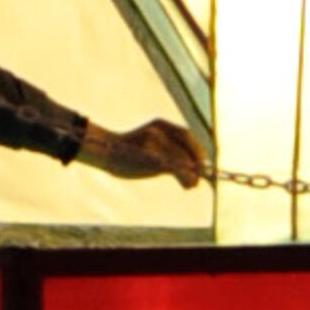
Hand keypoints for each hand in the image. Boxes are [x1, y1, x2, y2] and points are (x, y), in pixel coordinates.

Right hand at [81, 117, 208, 188]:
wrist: (106, 152)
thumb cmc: (130, 152)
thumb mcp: (150, 143)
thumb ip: (169, 148)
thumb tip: (194, 167)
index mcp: (160, 124)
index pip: (187, 134)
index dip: (198, 149)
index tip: (203, 163)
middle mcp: (158, 130)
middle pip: (187, 145)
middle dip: (197, 162)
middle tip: (200, 176)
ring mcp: (154, 143)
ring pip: (183, 158)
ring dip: (193, 174)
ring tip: (192, 185)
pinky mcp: (151, 157)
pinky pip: (176, 167)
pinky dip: (185, 177)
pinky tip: (186, 185)